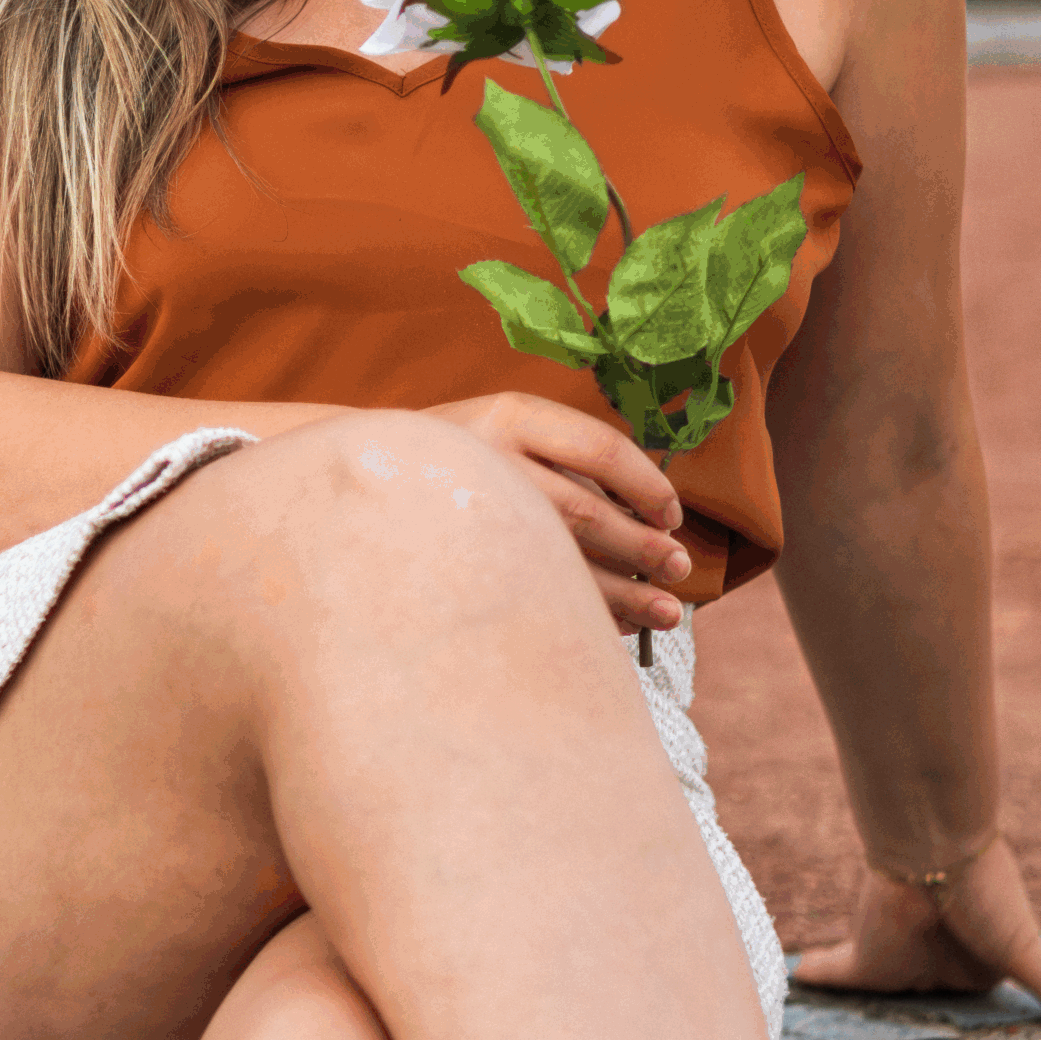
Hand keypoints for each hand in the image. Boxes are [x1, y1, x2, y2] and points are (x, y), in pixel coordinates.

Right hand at [426, 391, 691, 635]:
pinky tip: (611, 624)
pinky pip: (530, 591)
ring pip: (559, 557)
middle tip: (679, 569)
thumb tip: (654, 520)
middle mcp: (489, 458)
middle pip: (584, 509)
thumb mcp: (508, 432)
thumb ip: (567, 461)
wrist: (360, 475)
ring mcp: (466, 510)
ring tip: (665, 610)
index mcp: (512, 415)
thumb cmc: (461, 460)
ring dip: (621, 590)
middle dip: (641, 546)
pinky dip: (579, 611)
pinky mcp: (451, 557)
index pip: (601, 447)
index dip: (648, 485)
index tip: (672, 516)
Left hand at [792, 835, 1040, 1030]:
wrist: (935, 852)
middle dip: (917, 1018)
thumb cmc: (987, 895)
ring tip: (851, 1036)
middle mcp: (938, 965)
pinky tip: (796, 978)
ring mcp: (900, 961)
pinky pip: (834, 974)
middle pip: (925, 1003)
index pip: (976, 1005)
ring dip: (867, 1003)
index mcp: (982, 967)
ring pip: (879, 996)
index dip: (971, 1028)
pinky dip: (818, 975)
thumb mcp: (1024, 952)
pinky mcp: (865, 958)